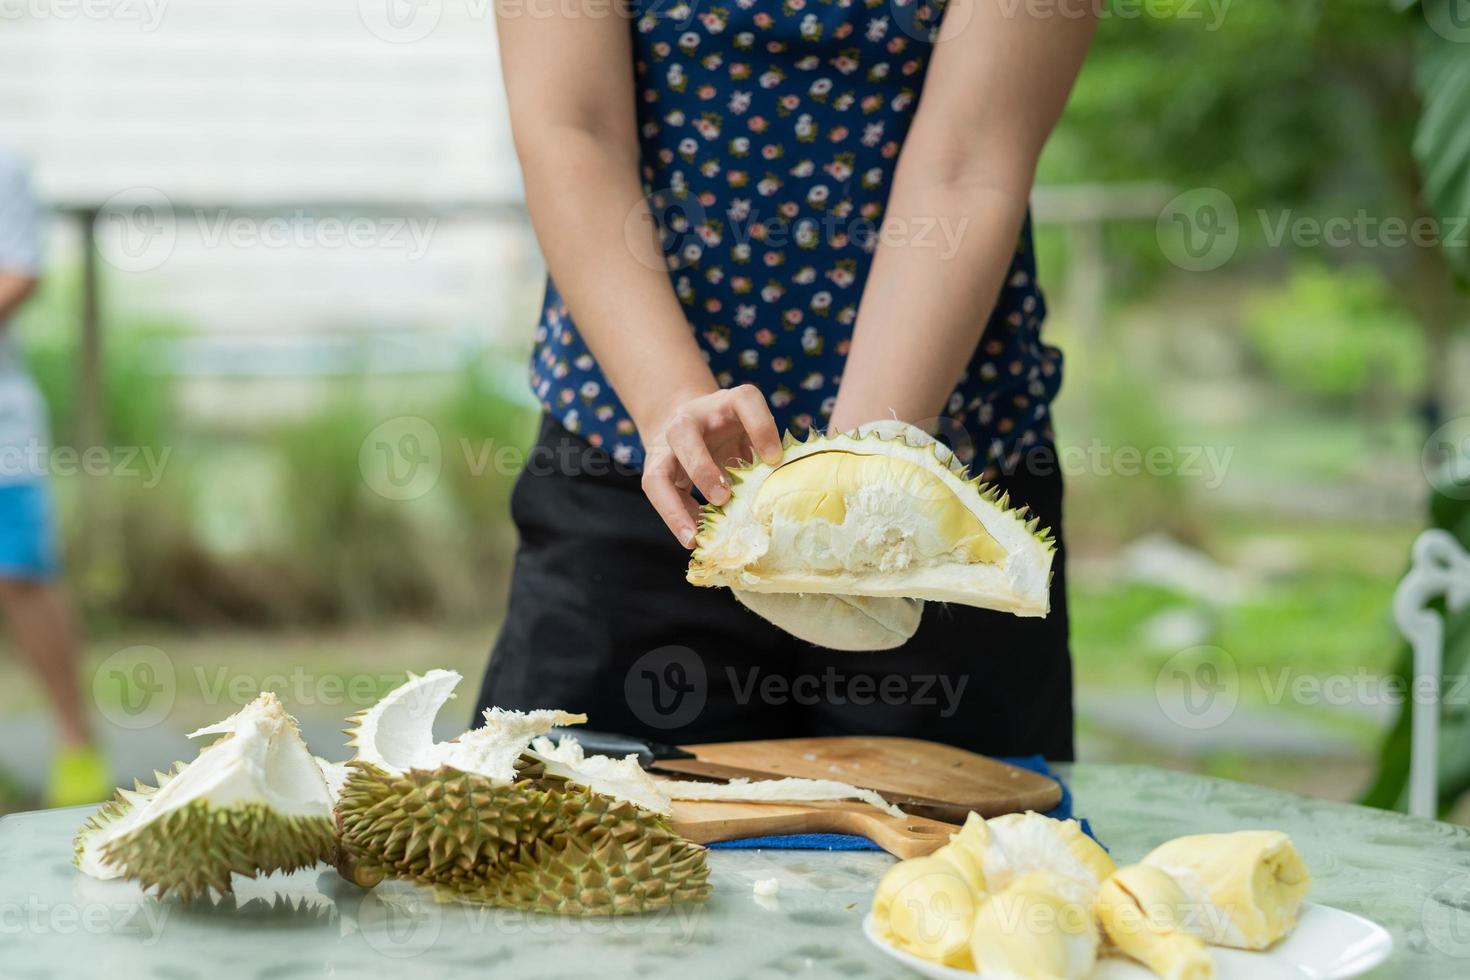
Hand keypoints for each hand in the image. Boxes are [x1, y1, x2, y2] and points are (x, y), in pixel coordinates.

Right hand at [641, 384, 782, 546]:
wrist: (694, 419)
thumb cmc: (734, 431)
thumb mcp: (753, 432)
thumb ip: (763, 452)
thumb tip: (778, 492)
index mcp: (726, 402)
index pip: (744, 401)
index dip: (761, 427)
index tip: (774, 458)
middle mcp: (690, 418)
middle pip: (683, 433)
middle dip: (701, 468)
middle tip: (722, 498)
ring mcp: (667, 446)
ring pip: (658, 474)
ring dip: (675, 508)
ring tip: (693, 536)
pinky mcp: (656, 469)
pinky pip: (658, 497)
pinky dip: (676, 518)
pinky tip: (693, 537)